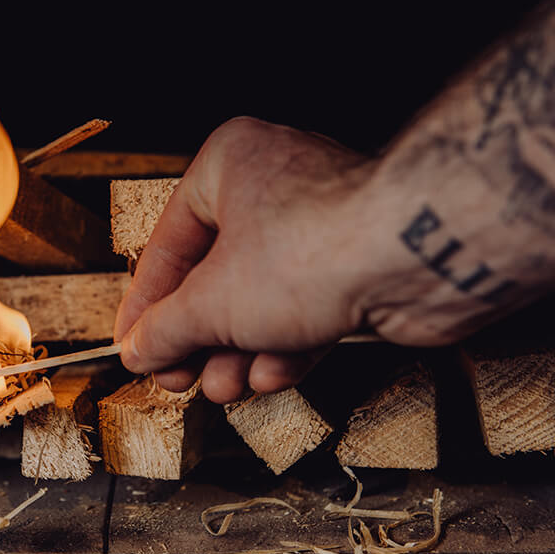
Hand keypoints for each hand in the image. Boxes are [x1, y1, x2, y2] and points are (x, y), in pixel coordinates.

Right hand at [115, 117, 381, 401]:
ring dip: (238, 352)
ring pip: (261, 299)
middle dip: (198, 338)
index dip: (146, 306)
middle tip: (178, 378)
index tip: (135, 347)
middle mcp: (273, 186)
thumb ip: (166, 330)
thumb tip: (139, 350)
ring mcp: (318, 227)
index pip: (168, 244)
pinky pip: (306, 310)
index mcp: (228, 165)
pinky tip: (270, 377)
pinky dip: (286, 347)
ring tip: (222, 388)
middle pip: (215, 276)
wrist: (419, 257)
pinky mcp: (357, 267)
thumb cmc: (313, 249)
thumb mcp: (211, 303)